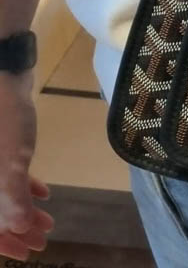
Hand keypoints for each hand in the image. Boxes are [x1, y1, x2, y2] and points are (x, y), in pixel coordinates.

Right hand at [0, 70, 53, 259]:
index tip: (28, 252)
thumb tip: (19, 230)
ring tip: (48, 218)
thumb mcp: (10, 163)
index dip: (3, 243)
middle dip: (16, 227)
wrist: (1, 73)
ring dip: (22, 207)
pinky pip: (4, 172)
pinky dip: (21, 184)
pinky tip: (44, 190)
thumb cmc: (3, 120)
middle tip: (43, 236)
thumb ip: (11, 199)